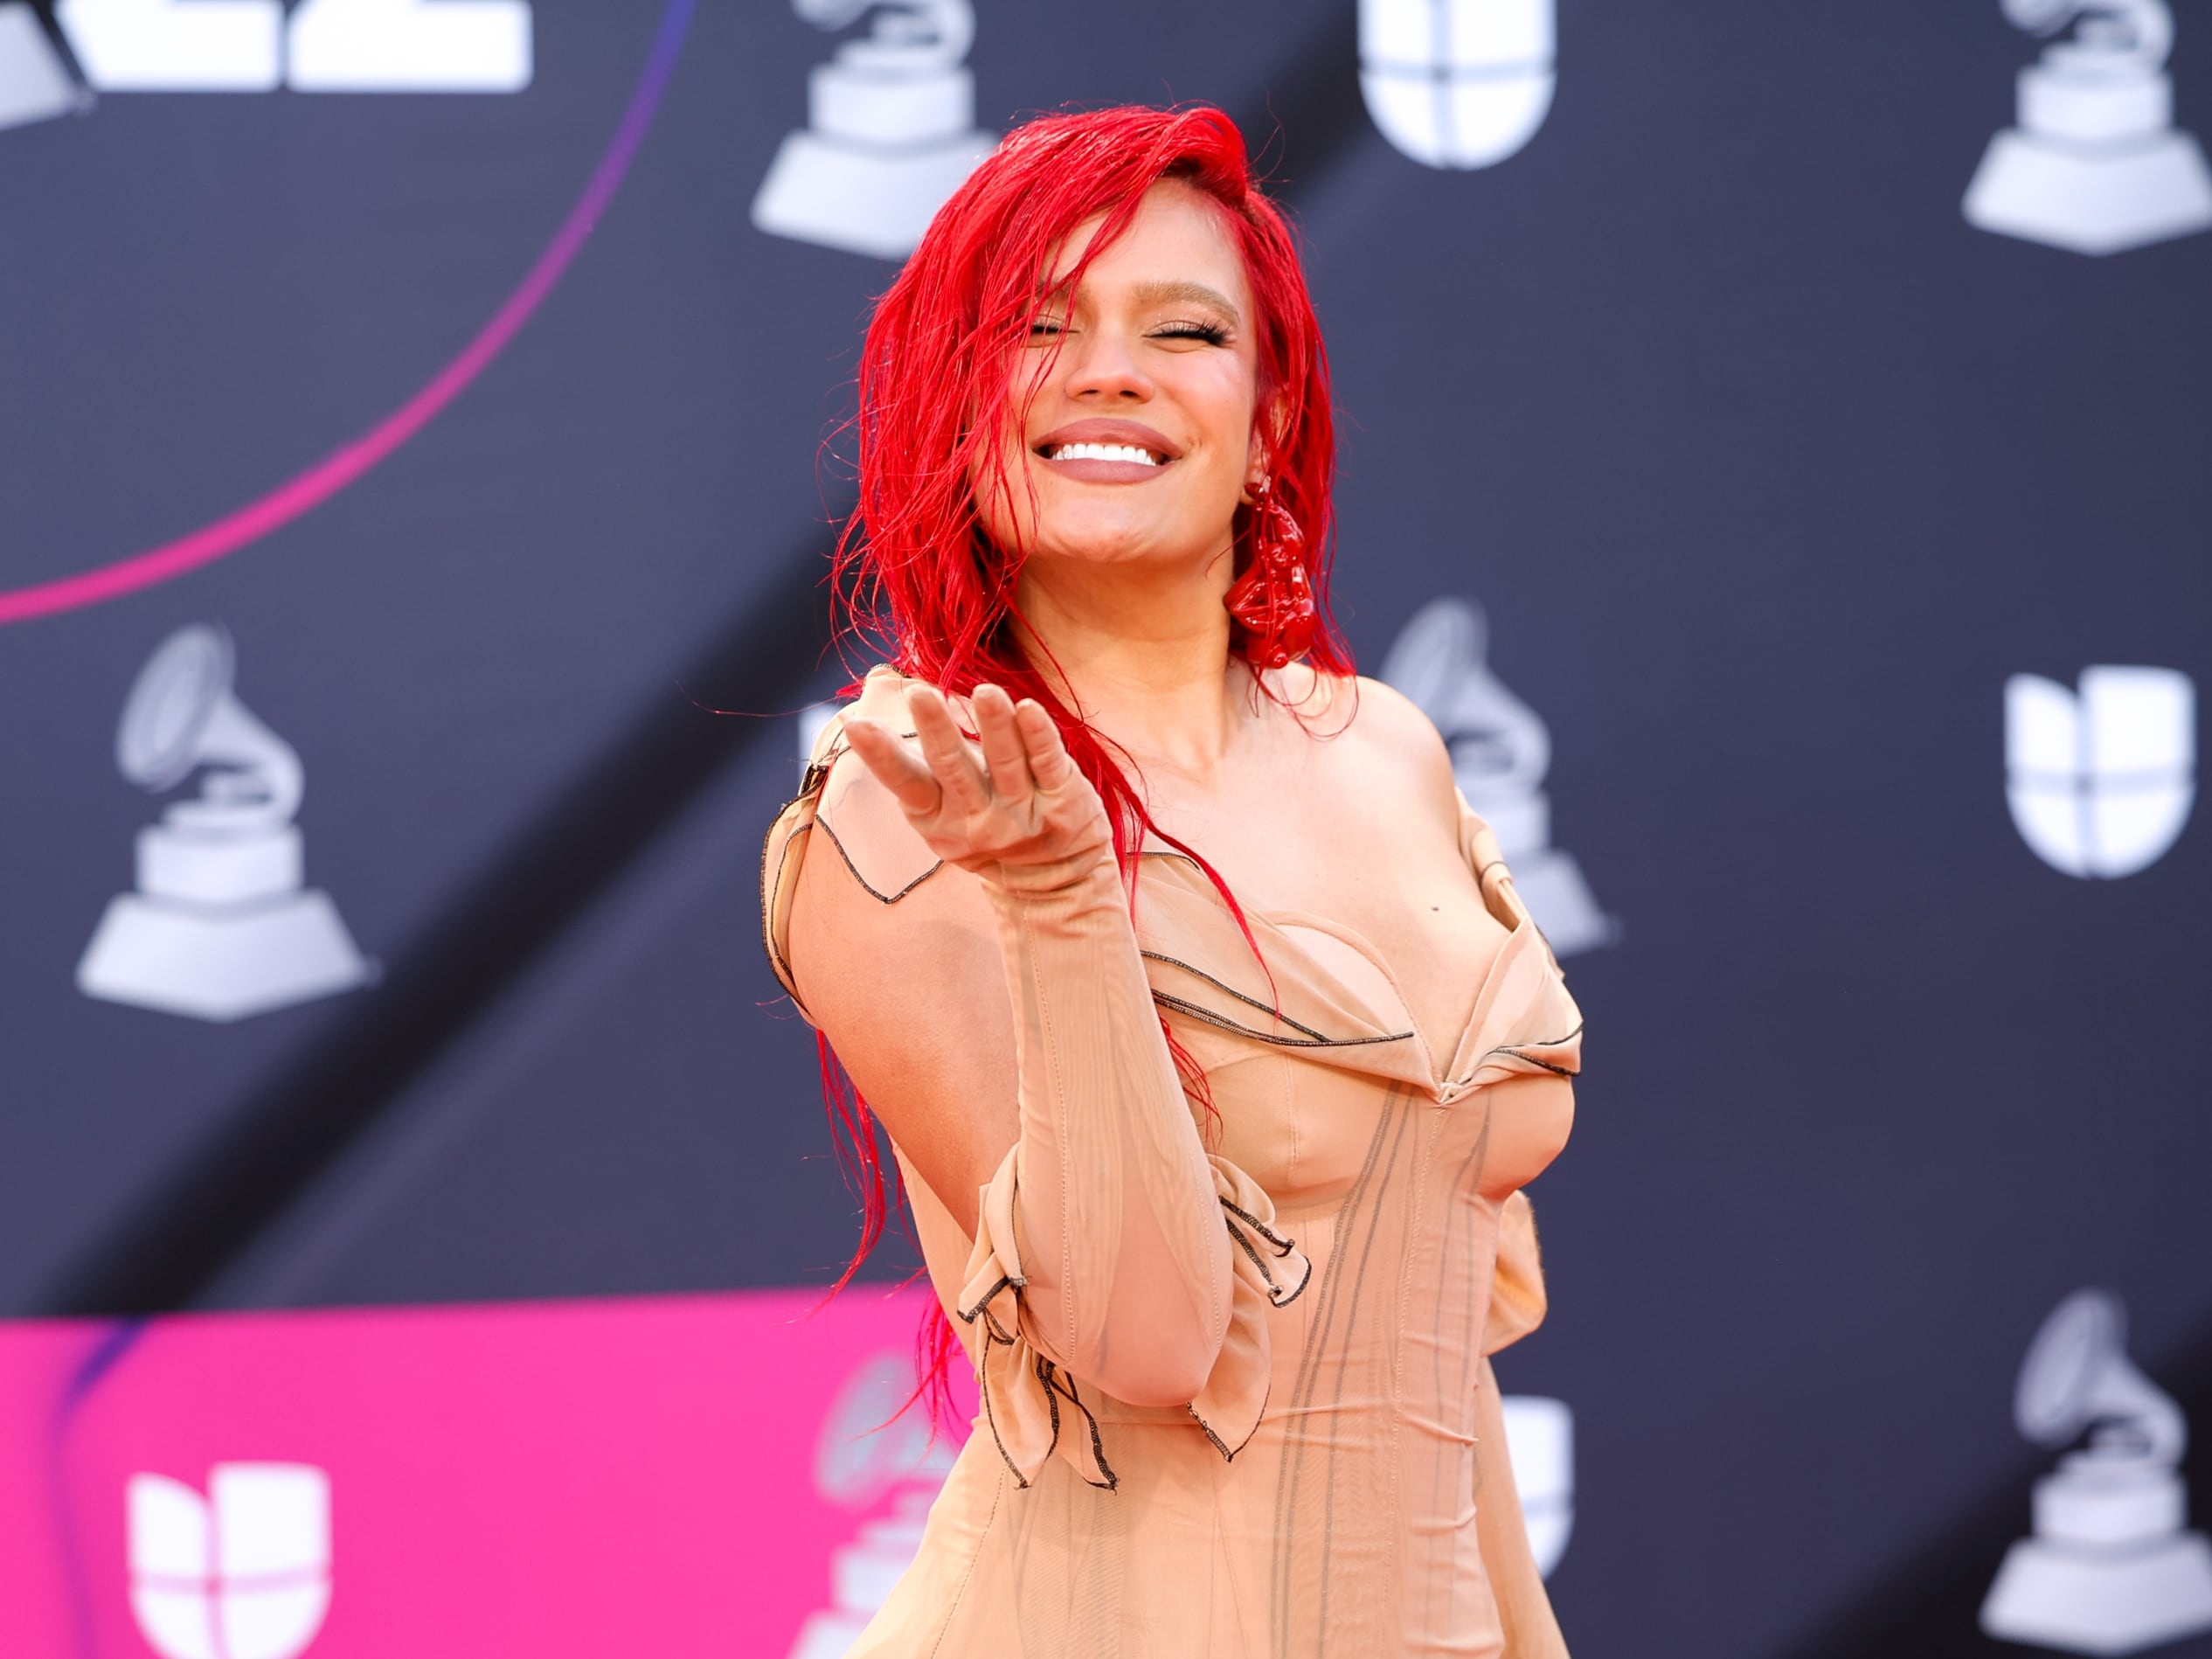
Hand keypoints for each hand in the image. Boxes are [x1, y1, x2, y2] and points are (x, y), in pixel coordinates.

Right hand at [843, 682, 1113, 879]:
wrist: (1054, 883)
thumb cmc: (983, 827)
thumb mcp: (939, 810)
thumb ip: (911, 767)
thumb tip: (865, 705)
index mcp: (938, 817)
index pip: (906, 784)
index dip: (881, 757)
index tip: (857, 725)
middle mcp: (978, 817)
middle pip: (954, 769)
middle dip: (937, 731)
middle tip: (920, 695)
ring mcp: (1021, 811)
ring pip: (1006, 762)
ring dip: (995, 726)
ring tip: (985, 692)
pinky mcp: (1062, 801)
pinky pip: (1049, 764)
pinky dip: (1039, 736)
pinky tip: (1028, 709)